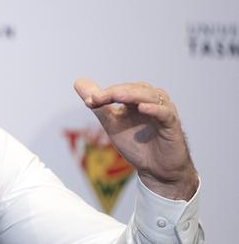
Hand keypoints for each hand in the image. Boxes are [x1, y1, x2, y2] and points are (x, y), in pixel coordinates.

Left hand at [74, 79, 197, 199]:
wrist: (156, 170)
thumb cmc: (136, 144)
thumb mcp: (113, 124)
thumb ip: (98, 105)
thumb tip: (78, 82)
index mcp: (136, 98)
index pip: (119, 90)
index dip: (104, 94)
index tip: (89, 102)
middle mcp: (151, 100)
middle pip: (133, 89)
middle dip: (114, 93)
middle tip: (97, 98)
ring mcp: (163, 110)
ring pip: (149, 96)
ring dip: (131, 95)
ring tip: (116, 96)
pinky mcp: (172, 124)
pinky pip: (164, 113)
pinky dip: (154, 109)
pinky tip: (142, 108)